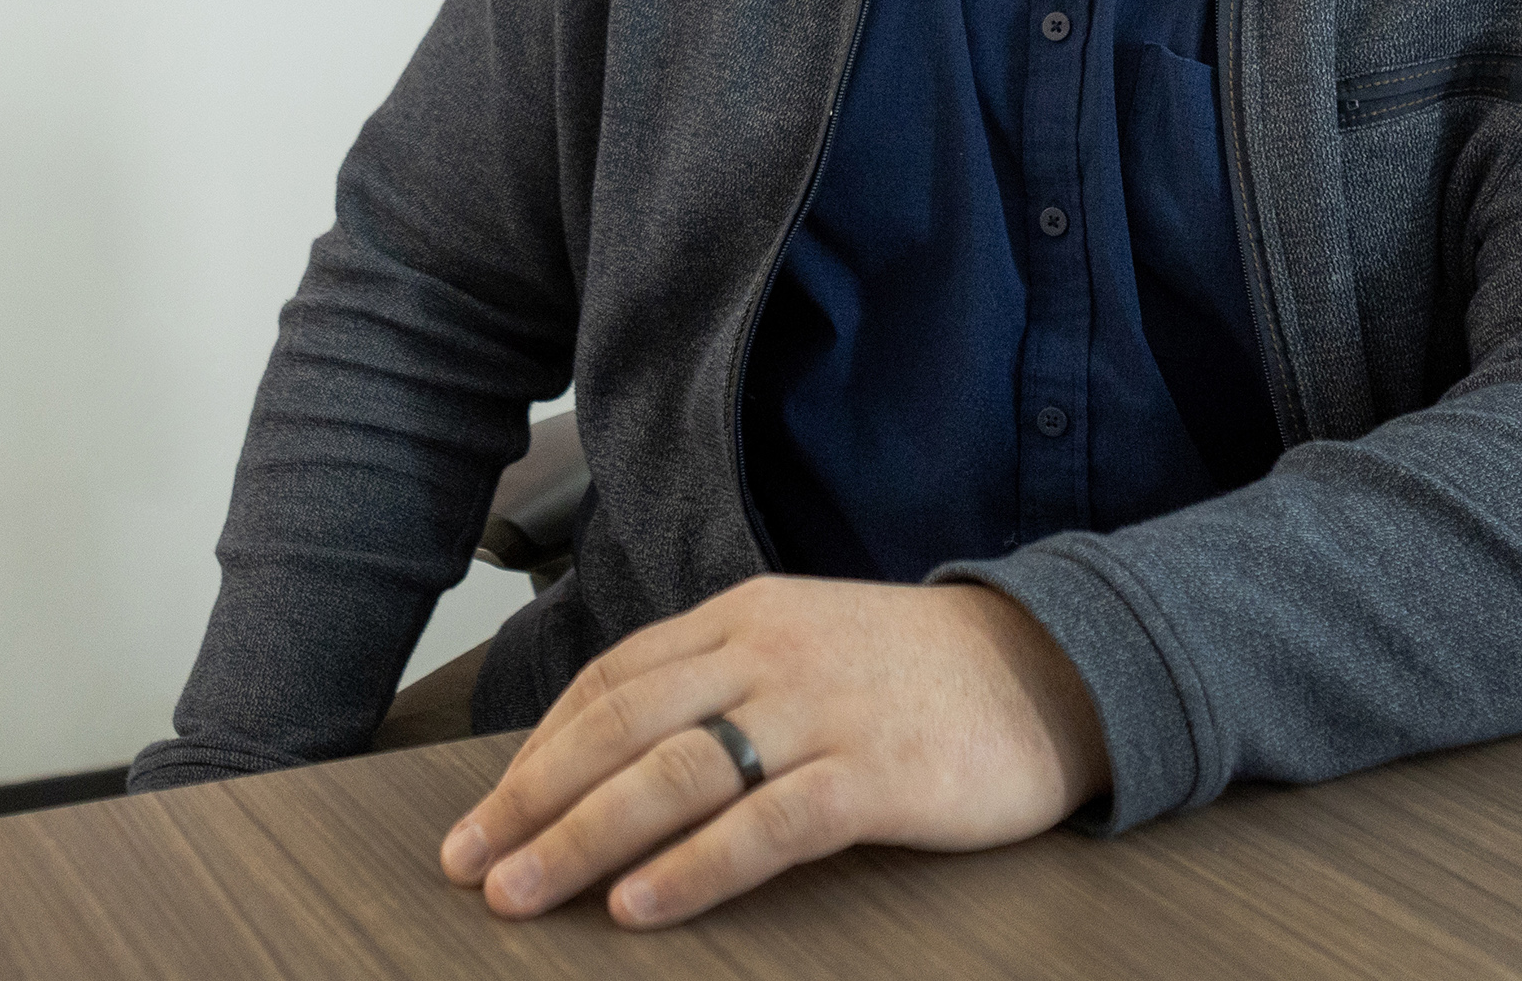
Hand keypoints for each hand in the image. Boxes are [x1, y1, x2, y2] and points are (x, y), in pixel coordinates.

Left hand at [435, 575, 1108, 928]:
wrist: (1052, 666)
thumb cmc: (914, 672)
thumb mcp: (803, 646)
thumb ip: (718, 684)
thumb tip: (612, 757)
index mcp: (742, 616)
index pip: (611, 682)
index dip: (535, 751)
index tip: (479, 816)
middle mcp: (767, 652)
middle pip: (622, 727)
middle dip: (532, 802)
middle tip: (468, 866)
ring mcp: (821, 710)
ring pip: (675, 773)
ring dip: (583, 838)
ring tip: (523, 895)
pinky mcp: (874, 772)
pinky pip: (765, 824)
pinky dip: (693, 867)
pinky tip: (641, 905)